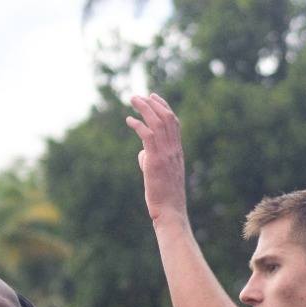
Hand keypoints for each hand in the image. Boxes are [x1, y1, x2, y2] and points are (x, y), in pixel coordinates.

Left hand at [126, 93, 189, 224]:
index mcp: (177, 151)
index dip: (164, 107)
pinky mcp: (156, 161)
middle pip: (166, 118)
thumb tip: (141, 153)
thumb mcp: (158, 173)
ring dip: (144, 109)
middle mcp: (174, 149)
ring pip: (158, 123)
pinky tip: (128, 120)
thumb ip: (150, 159)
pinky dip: (138, 125)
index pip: (173, 122)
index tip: (153, 97)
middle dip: (152, 103)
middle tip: (139, 95)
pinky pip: (148, 137)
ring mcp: (166, 154)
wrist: (169, 210)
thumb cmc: (163, 196)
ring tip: (133, 100)